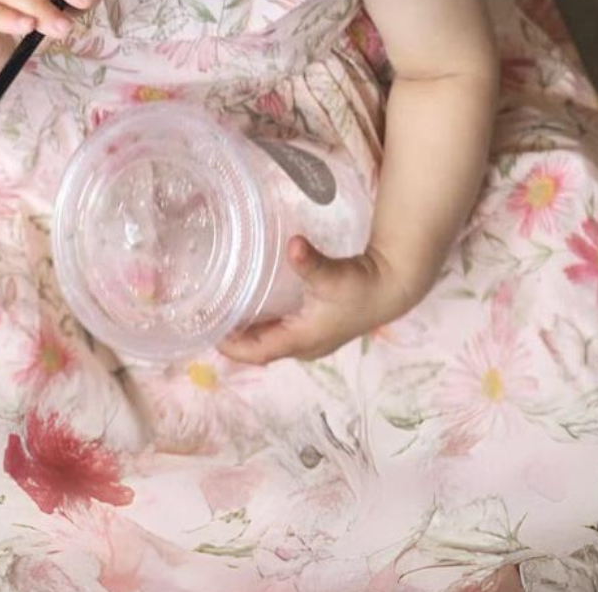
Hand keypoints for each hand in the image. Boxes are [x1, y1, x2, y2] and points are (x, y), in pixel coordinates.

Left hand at [216, 239, 422, 364]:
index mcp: (302, 340)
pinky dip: (261, 323)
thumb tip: (292, 245)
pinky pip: (279, 331)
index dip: (231, 345)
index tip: (207, 330)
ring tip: (221, 311)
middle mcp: (303, 345)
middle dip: (233, 337)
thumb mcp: (333, 275)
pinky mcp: (314, 327)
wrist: (390, 288)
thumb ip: (311, 262)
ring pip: (269, 341)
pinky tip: (250, 304)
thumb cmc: (361, 286)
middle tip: (207, 316)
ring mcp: (309, 339)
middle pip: (259, 349)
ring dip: (246, 331)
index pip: (258, 352)